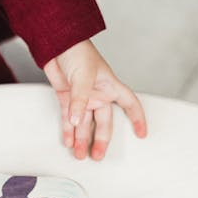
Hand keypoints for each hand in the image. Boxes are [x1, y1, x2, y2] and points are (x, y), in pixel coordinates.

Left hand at [44, 40, 146, 159]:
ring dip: (82, 139)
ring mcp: (82, 98)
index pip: (130, 104)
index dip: (137, 118)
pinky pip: (69, 119)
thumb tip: (77, 121)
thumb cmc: (77, 51)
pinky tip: (68, 142)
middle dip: (101, 140)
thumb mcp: (83, 77)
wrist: (56, 42)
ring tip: (79, 154)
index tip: (141, 134)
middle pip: (104, 122)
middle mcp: (98, 94)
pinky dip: (68, 131)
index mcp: (110, 86)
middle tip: (97, 155)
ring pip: (85, 124)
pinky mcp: (67, 98)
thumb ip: (80, 101)